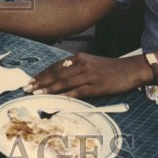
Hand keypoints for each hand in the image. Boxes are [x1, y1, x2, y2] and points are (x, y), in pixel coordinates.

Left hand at [24, 53, 149, 98]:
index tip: (31, 80)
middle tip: (27, 88)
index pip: (55, 66)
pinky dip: (65, 96)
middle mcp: (82, 65)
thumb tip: (58, 77)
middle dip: (40, 82)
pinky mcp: (97, 87)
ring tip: (36, 94)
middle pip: (56, 74)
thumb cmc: (109, 68)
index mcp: (79, 58)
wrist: (130, 70)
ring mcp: (89, 75)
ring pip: (64, 83)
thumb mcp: (90, 63)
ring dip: (48, 89)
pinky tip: (56, 99)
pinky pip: (78, 92)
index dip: (42, 74)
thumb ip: (76, 68)